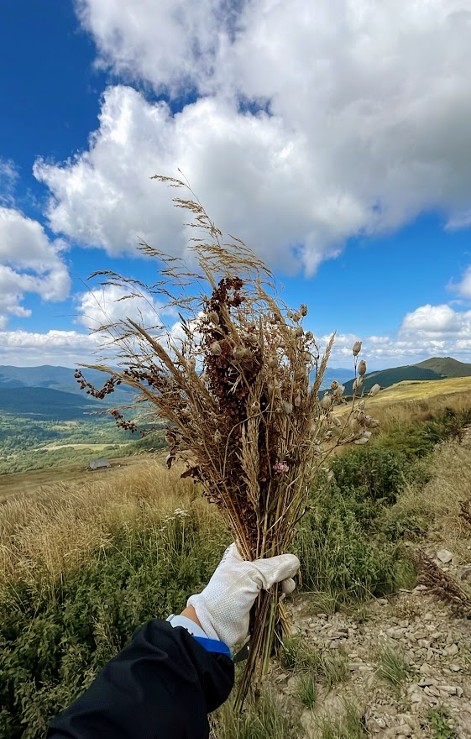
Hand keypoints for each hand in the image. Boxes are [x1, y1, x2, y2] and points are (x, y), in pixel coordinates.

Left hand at [185, 543, 299, 647]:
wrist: (216, 626)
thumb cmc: (228, 594)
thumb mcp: (252, 574)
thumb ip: (275, 566)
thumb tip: (295, 561)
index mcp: (240, 553)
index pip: (262, 542)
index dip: (275, 547)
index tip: (285, 555)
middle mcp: (247, 566)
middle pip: (273, 560)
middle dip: (283, 568)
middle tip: (288, 576)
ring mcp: (253, 583)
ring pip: (276, 577)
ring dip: (284, 582)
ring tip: (286, 589)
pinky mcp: (259, 599)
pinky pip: (275, 592)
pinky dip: (281, 594)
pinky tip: (282, 596)